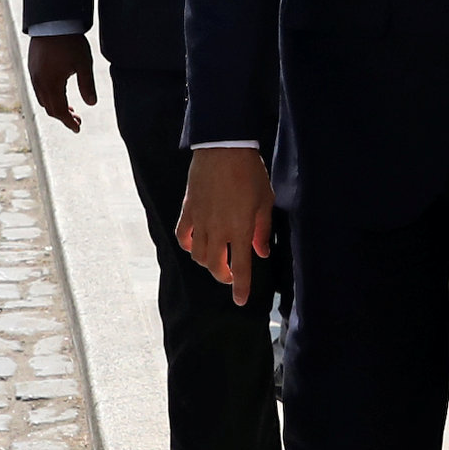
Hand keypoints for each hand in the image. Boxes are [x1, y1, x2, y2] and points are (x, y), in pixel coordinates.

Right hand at [27, 33, 94, 131]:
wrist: (52, 22)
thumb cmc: (69, 42)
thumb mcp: (83, 64)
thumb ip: (87, 85)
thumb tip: (92, 104)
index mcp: (51, 84)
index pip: (59, 111)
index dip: (69, 122)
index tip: (78, 128)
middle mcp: (39, 83)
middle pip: (50, 108)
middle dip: (63, 117)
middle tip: (77, 120)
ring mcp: (34, 75)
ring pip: (43, 99)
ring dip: (56, 107)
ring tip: (70, 108)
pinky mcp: (32, 67)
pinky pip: (39, 89)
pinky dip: (49, 96)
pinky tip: (59, 92)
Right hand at [178, 147, 274, 304]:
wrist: (224, 148)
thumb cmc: (250, 172)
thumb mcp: (265, 201)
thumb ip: (262, 231)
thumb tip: (261, 252)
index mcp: (240, 229)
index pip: (242, 267)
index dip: (241, 288)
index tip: (240, 301)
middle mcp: (218, 229)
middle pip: (214, 265)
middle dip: (223, 276)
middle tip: (231, 274)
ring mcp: (200, 220)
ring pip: (198, 255)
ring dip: (207, 262)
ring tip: (216, 258)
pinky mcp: (188, 209)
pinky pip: (183, 236)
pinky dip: (188, 245)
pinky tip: (195, 244)